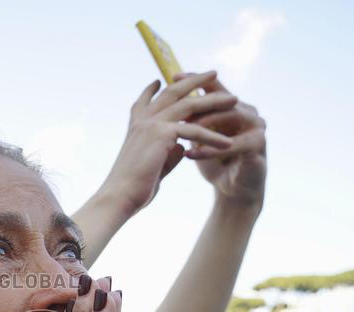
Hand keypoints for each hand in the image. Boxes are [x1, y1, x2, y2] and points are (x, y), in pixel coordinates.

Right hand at [97, 71, 236, 215]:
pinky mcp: (161, 133)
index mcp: (136, 126)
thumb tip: (182, 147)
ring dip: (213, 101)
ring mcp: (151, 124)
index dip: (151, 90)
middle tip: (213, 73)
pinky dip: (212, 137)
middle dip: (194, 80)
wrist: (120, 196)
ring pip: (188, 105)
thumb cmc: (133, 187)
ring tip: (233, 99)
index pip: (144, 101)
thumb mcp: (153, 164)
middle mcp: (142, 120)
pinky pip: (194, 130)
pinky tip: (228, 143)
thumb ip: (168, 152)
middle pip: (172, 92)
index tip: (160, 80)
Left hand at [180, 73, 266, 206]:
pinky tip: (190, 155)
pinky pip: (232, 144)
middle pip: (221, 99)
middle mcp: (247, 111)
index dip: (194, 80)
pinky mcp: (258, 145)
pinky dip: (210, 150)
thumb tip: (161, 99)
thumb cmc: (213, 162)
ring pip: (229, 117)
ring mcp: (256, 126)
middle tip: (175, 105)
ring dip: (203, 124)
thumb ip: (188, 119)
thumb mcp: (197, 136)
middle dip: (197, 102)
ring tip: (181, 131)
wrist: (232, 190)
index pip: (213, 87)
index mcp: (232, 106)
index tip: (172, 76)